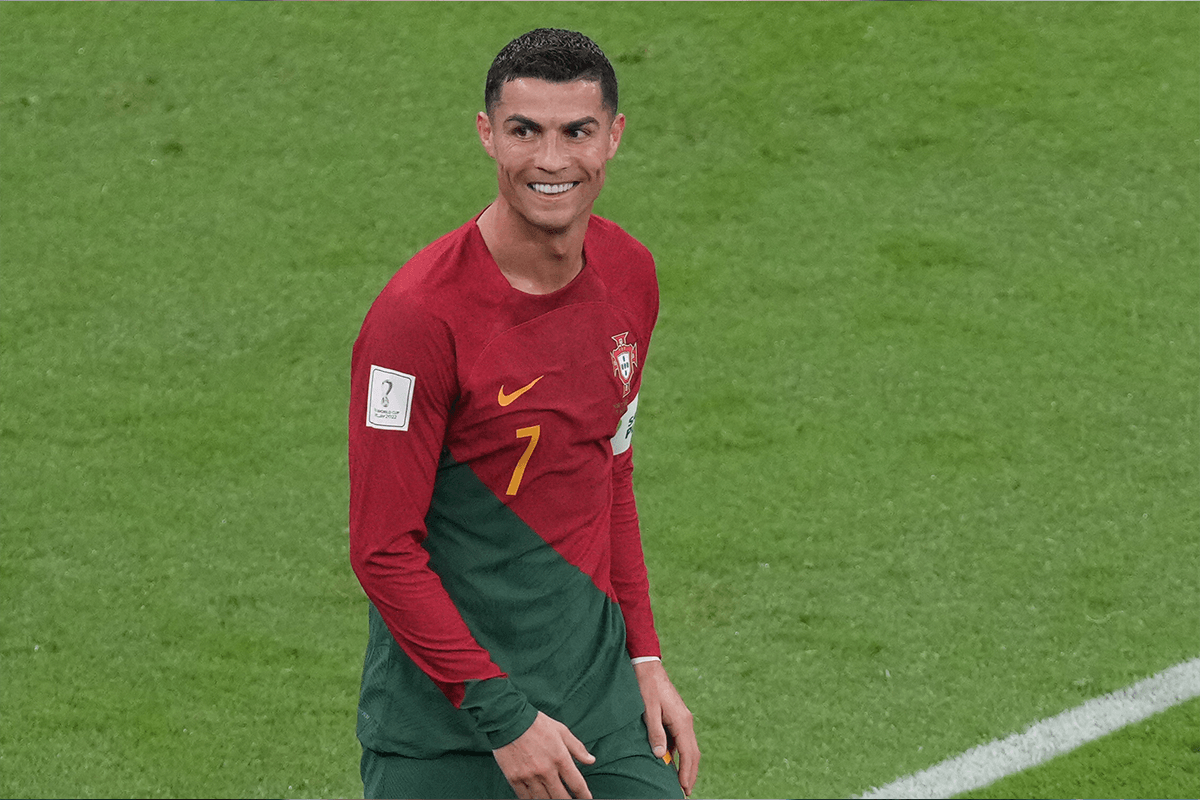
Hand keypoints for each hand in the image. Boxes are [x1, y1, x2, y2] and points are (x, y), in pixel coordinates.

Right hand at [492, 711, 595, 798]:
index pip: (577, 784)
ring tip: (554, 799)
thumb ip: (577, 748)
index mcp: (560, 758)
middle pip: (561, 797)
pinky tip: (537, 798)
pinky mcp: (514, 778)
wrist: (509, 720)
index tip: (586, 799)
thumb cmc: (536, 723)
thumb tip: (591, 760)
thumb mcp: (561, 731)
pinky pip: (525, 798)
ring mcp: (529, 776)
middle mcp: (546, 770)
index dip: (584, 795)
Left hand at [634, 660, 699, 795]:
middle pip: (693, 753)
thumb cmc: (646, 686)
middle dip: (691, 773)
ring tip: (681, 781)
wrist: (647, 666)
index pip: (688, 753)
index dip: (687, 772)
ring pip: (689, 747)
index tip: (684, 788)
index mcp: (682, 721)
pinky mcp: (676, 717)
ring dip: (686, 765)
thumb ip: (655, 732)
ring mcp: (682, 719)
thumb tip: (660, 755)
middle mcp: (686, 721)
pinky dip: (680, 753)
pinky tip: (671, 762)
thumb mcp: (648, 710)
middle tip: (686, 791)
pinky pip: (681, 740)